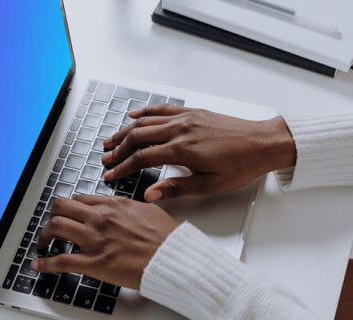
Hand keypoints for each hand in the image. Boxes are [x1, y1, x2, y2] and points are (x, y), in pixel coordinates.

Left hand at [31, 195, 177, 289]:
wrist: (172, 258)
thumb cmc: (165, 237)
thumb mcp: (147, 210)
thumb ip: (127, 206)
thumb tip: (119, 207)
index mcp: (113, 205)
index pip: (80, 198)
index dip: (69, 206)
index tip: (67, 212)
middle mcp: (100, 218)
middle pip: (61, 206)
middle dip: (52, 214)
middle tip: (51, 224)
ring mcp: (95, 239)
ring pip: (56, 226)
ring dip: (44, 234)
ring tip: (44, 242)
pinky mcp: (94, 263)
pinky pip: (61, 261)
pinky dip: (45, 263)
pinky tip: (38, 265)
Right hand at [102, 105, 295, 200]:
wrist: (264, 143)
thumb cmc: (241, 165)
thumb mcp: (209, 185)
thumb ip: (176, 188)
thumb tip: (150, 195)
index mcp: (182, 150)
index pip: (141, 158)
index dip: (122, 167)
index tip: (111, 174)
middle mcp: (180, 130)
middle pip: (137, 137)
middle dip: (118, 149)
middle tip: (105, 158)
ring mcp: (185, 118)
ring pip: (145, 121)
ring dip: (125, 130)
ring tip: (111, 140)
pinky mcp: (192, 112)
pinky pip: (162, 108)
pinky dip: (144, 111)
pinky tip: (133, 115)